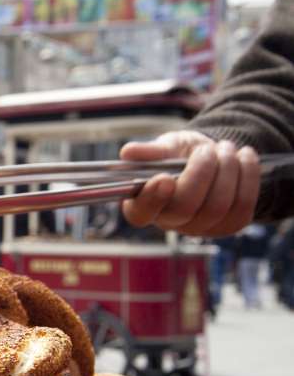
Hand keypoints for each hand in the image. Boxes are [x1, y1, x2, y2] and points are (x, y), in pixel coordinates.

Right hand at [119, 130, 259, 236]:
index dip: (152, 199)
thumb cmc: (180, 154)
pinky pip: (243, 205)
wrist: (213, 158)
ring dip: (227, 170)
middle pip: (184, 208)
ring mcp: (199, 228)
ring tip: (226, 148)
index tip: (164, 177)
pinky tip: (245, 157)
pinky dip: (248, 176)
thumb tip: (128, 152)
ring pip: (217, 206)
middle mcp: (169, 222)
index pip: (141, 212)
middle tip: (207, 148)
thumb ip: (150, 152)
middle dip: (201, 172)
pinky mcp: (228, 226)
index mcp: (143, 204)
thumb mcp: (165, 147)